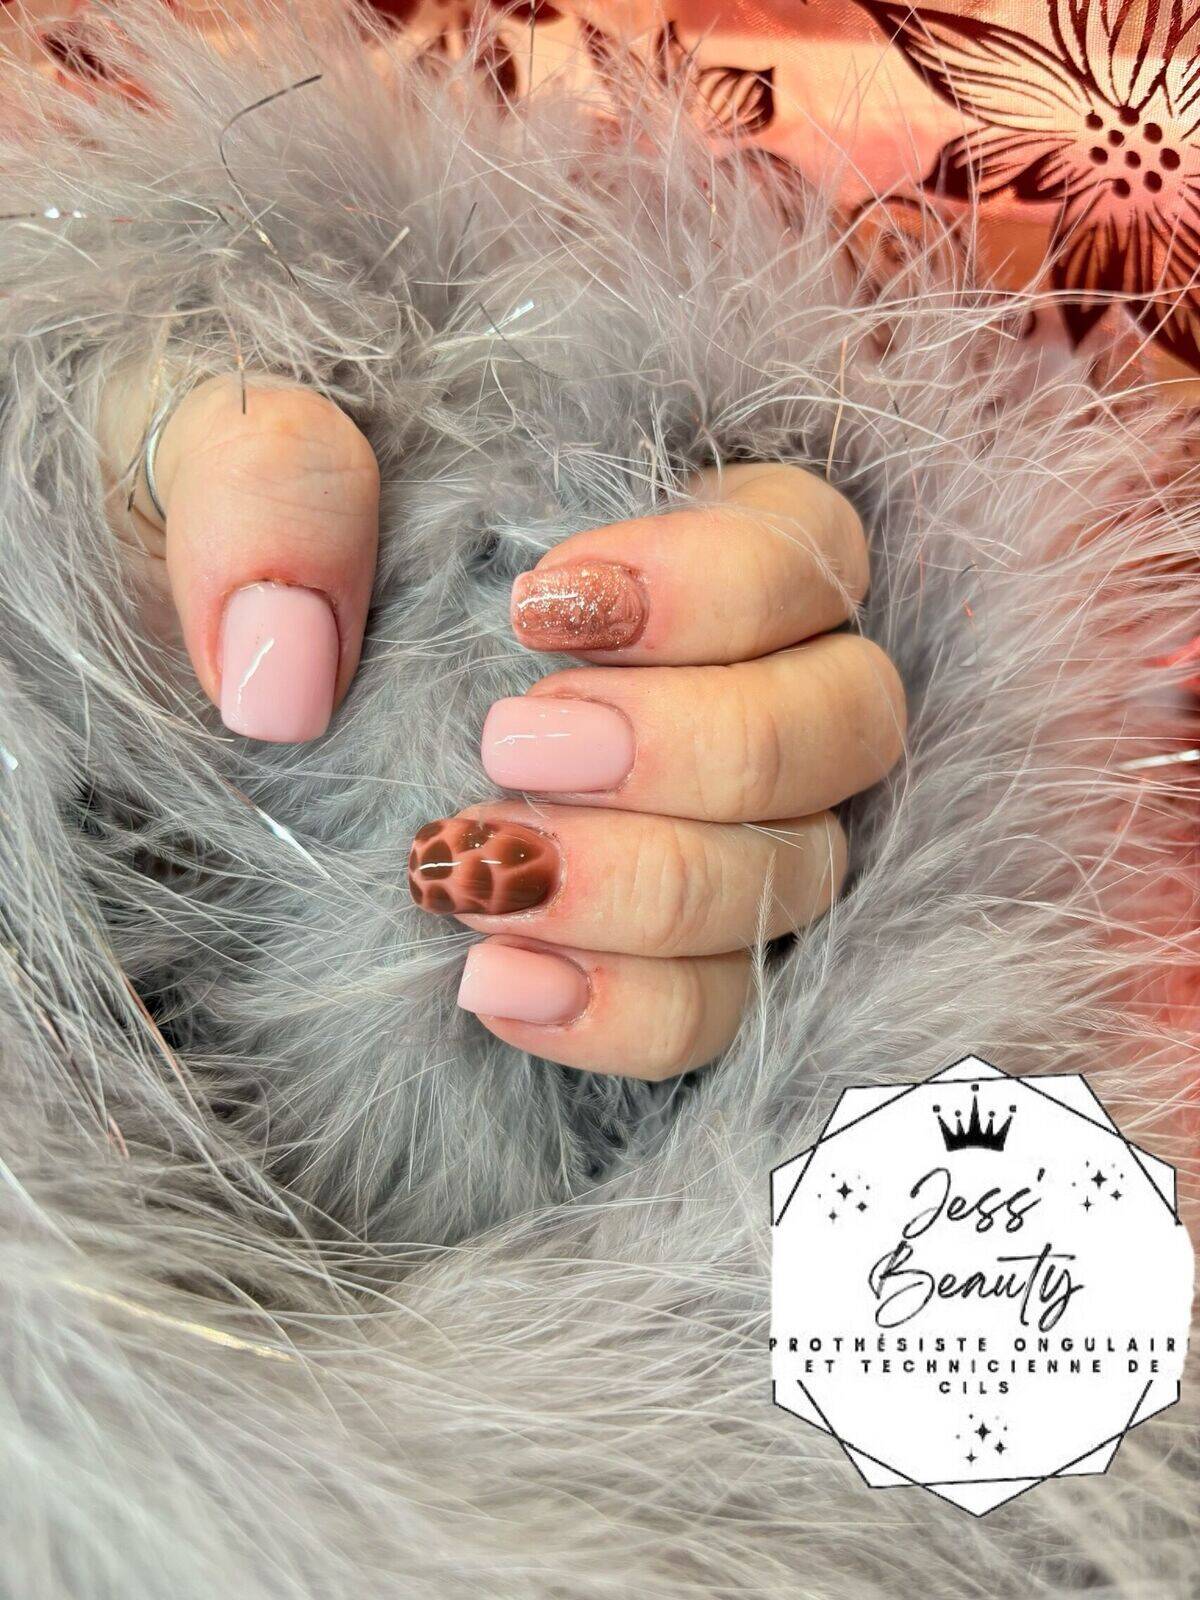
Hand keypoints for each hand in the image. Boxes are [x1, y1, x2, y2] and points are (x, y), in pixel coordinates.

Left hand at [99, 372, 903, 1080]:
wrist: (171, 690)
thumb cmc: (220, 531)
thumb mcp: (206, 445)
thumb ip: (264, 487)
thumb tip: (288, 671)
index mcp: (669, 534)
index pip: (809, 548)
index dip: (723, 587)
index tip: (544, 609)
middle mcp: (725, 687)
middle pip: (847, 723)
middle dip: (702, 748)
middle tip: (512, 746)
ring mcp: (701, 833)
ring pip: (797, 876)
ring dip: (655, 892)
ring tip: (475, 883)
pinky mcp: (647, 954)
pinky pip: (712, 1011)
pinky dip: (627, 1014)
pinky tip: (497, 990)